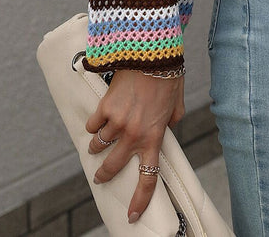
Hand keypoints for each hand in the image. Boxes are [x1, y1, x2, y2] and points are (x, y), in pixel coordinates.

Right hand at [86, 69, 184, 223]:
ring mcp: (117, 122)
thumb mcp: (176, 102)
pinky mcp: (105, 108)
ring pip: (99, 145)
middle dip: (104, 174)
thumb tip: (167, 126)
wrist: (152, 54)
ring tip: (98, 142)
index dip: (140, 199)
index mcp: (154, 136)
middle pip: (113, 166)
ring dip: (98, 146)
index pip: (148, 177)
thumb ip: (172, 119)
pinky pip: (93, 125)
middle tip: (100, 176)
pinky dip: (93, 125)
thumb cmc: (167, 75)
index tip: (133, 214)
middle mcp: (134, 134)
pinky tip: (97, 120)